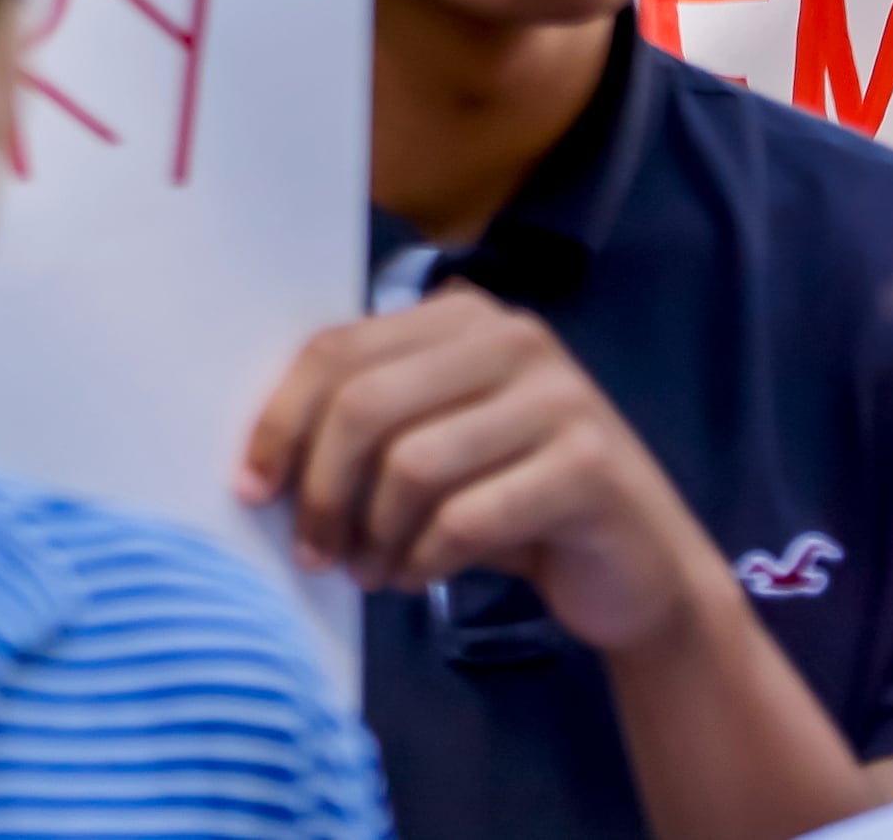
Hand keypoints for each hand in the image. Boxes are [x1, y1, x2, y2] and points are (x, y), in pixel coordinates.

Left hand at [243, 284, 731, 653]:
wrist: (642, 568)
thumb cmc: (516, 500)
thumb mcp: (436, 444)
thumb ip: (370, 425)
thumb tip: (259, 462)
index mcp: (460, 317)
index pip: (337, 350)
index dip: (281, 420)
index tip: (250, 485)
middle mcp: (513, 339)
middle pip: (365, 404)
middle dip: (321, 487)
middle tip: (311, 550)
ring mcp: (560, 398)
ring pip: (411, 465)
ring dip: (373, 534)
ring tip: (367, 570)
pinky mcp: (590, 467)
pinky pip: (466, 517)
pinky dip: (425, 559)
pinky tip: (417, 576)